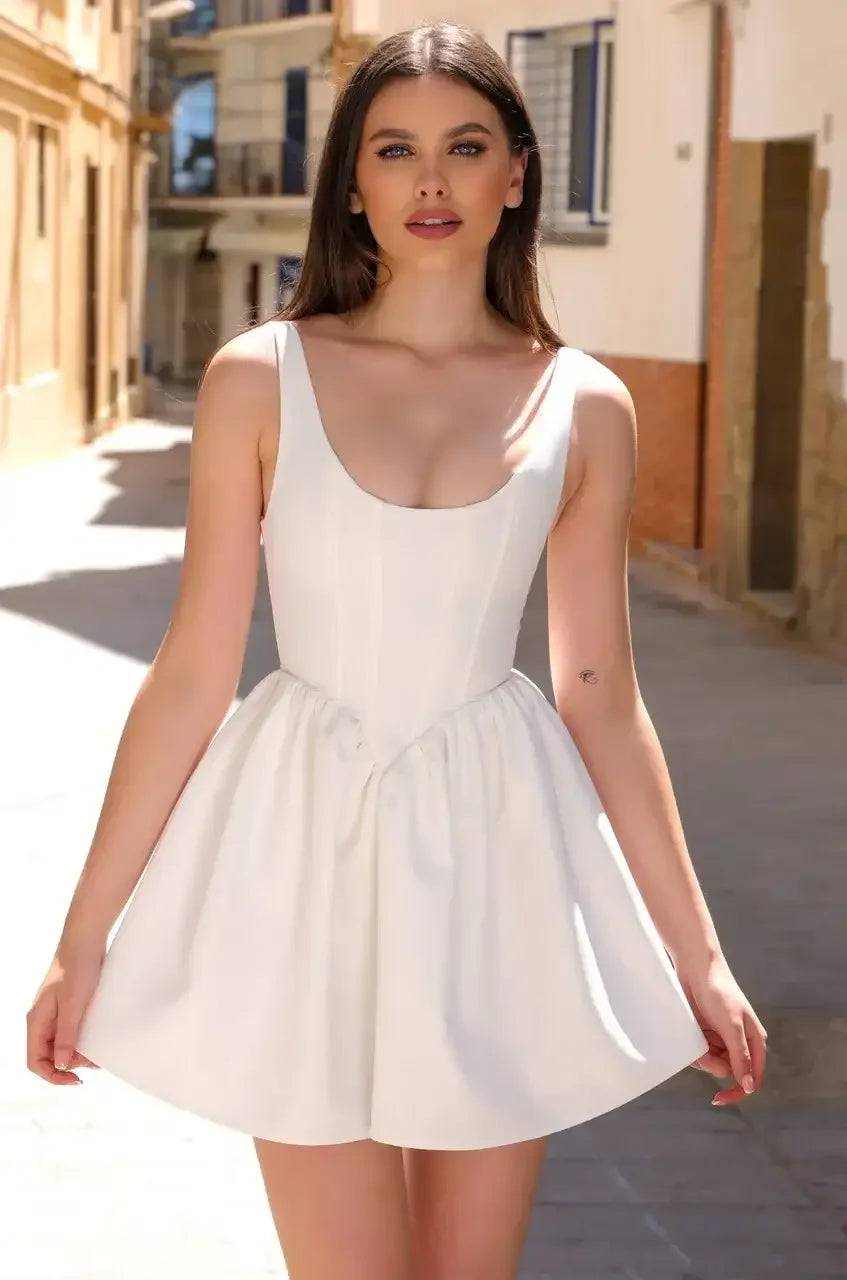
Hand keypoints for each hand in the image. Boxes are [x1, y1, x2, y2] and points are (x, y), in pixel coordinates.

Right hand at [26, 943, 104, 1085]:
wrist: (86, 941)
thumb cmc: (77, 969)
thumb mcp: (73, 1005)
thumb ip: (65, 1036)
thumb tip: (60, 1064)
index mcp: (37, 1022)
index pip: (35, 1061)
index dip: (53, 1076)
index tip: (76, 1080)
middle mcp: (42, 1021)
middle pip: (49, 1056)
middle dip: (70, 1064)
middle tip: (94, 1062)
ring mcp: (54, 1014)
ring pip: (61, 1045)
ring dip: (77, 1052)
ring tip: (98, 1053)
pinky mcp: (67, 1007)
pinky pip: (70, 1032)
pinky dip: (82, 1039)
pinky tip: (96, 1039)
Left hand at [680, 955, 766, 1105]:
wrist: (696, 968)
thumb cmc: (719, 992)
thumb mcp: (732, 1026)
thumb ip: (741, 1056)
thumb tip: (750, 1086)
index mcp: (754, 1041)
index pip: (752, 1077)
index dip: (739, 1091)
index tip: (719, 1098)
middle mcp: (739, 1042)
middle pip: (728, 1072)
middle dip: (712, 1065)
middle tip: (702, 1052)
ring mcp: (721, 1038)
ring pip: (711, 1063)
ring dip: (701, 1055)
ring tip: (696, 1036)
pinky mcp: (705, 1033)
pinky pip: (700, 1052)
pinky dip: (693, 1047)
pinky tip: (691, 1033)